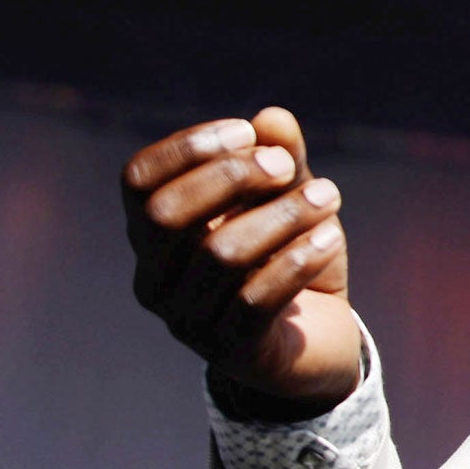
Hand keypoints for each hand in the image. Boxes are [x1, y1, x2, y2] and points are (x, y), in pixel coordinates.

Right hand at [122, 106, 359, 417]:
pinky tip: (330, 238)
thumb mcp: (289, 202)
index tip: (247, 132)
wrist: (316, 344)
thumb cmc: (291, 259)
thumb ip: (281, 161)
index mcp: (154, 235)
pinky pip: (256, 299)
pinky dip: (297, 260)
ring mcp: (186, 320)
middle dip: (230, 179)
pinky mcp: (230, 350)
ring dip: (281, 216)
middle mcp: (154, 278)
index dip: (187, 148)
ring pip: (220, 255)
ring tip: (330, 196)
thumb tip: (273, 118)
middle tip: (288, 167)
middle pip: (165, 215)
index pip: (138, 180)